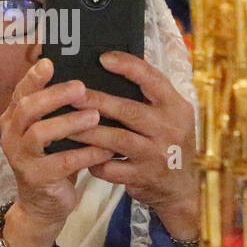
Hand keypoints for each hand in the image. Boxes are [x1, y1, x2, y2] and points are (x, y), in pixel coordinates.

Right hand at [0, 57, 113, 246]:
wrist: (43, 205)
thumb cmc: (52, 159)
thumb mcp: (48, 130)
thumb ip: (54, 107)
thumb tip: (81, 75)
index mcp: (13, 118)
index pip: (20, 91)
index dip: (33, 77)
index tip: (50, 62)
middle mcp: (11, 135)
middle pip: (27, 108)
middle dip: (55, 95)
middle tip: (81, 87)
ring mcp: (21, 158)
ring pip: (41, 134)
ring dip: (70, 123)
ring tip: (96, 116)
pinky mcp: (37, 179)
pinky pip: (63, 162)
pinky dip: (86, 153)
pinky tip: (105, 149)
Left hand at [72, 51, 198, 238]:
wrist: (183, 188)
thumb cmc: (169, 142)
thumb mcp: (172, 115)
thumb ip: (151, 95)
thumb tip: (115, 64)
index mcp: (176, 107)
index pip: (153, 79)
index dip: (128, 66)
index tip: (103, 57)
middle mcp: (169, 129)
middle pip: (128, 110)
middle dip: (96, 100)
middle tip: (71, 93)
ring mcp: (156, 155)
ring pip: (115, 139)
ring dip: (87, 131)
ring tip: (63, 123)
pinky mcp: (143, 177)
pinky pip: (111, 168)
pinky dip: (93, 161)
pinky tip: (77, 155)